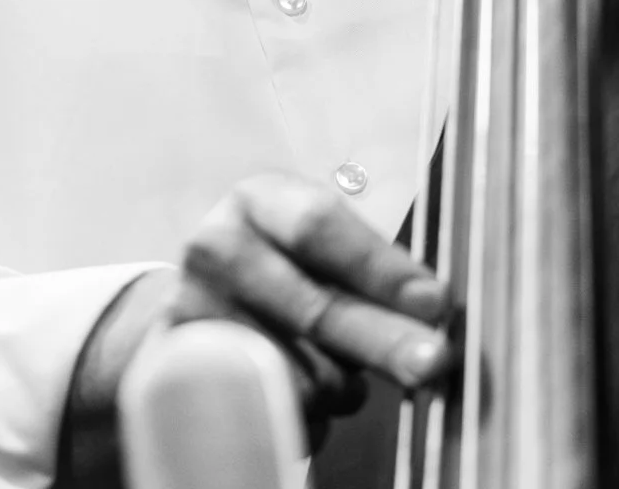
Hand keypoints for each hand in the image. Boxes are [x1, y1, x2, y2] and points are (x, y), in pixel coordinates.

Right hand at [67, 172, 453, 471]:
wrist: (198, 305)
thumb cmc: (280, 267)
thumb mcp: (315, 245)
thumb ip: (370, 268)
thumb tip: (432, 308)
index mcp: (259, 200)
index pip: (319, 228)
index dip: (380, 268)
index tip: (434, 302)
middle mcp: (216, 248)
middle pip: (313, 305)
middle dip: (383, 339)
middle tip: (432, 362)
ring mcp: (193, 314)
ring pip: (299, 373)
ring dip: (342, 387)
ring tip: (339, 370)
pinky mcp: (185, 376)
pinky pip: (272, 416)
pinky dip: (311, 418)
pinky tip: (308, 395)